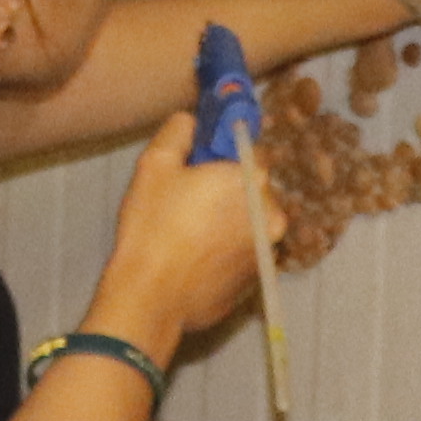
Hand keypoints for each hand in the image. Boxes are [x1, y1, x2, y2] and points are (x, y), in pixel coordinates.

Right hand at [77, 116, 271, 367]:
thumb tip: (193, 121)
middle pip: (253, 190)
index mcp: (251, 181)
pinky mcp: (254, 284)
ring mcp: (266, 254)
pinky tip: (195, 259)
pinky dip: (226, 253)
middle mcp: (270, 216)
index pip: (250, 152)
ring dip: (229, 223)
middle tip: (189, 202)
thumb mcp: (154, 165)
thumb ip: (179, 131)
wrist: (151, 298)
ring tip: (190, 234)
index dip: (224, 156)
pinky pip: (243, 255)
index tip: (199, 167)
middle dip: (228, 191)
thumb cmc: (154, 226)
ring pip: (249, 224)